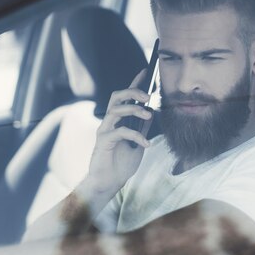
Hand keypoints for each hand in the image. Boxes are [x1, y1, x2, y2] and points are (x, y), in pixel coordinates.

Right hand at [80, 69, 152, 199]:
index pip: (125, 98)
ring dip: (134, 110)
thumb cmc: (120, 165)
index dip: (135, 83)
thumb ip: (142, 129)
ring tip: (148, 116)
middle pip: (116, 97)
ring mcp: (104, 130)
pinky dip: (135, 136)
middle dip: (132, 92)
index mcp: (117, 121)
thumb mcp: (138, 145)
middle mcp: (109, 122)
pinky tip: (146, 144)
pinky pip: (120, 131)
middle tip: (148, 96)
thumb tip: (151, 113)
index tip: (146, 71)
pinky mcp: (103, 141)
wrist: (108, 184)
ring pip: (115, 110)